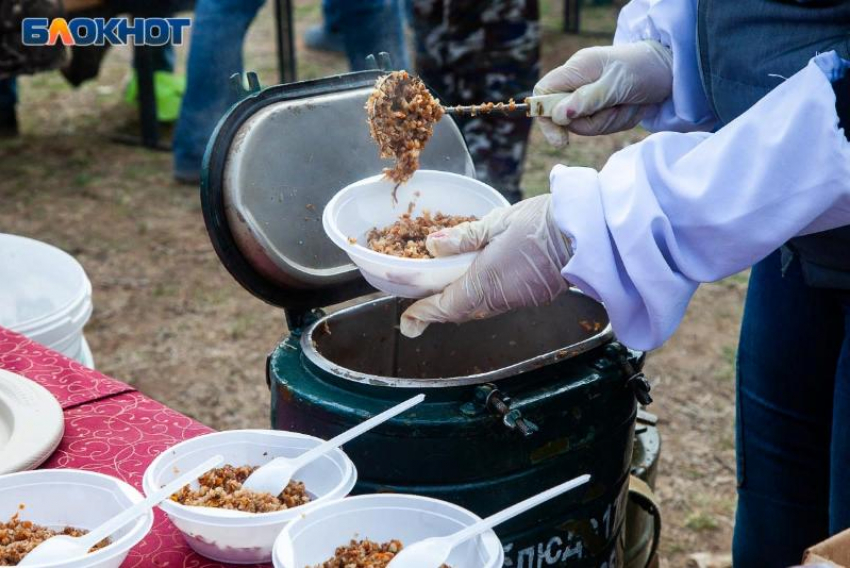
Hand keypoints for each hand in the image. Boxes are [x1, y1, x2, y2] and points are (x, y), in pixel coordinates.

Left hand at [400, 195, 571, 337]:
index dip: (423, 314)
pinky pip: (497, 302)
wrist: (588, 234)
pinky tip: (477, 280)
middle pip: (459, 310)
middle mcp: (499, 298)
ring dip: (459, 302)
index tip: (408, 321)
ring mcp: (517, 300)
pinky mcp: (531, 296)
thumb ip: (463, 236)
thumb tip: (433, 245)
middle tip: (420, 303)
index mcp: (485, 282)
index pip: (445, 306)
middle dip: (438, 308)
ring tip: (443, 289)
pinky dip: (480, 296)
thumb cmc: (544, 223)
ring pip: (478, 308)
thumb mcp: (497, 222)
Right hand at [534, 40, 672, 145]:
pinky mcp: (602, 108)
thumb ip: (587, 99)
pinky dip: (619, 121)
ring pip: (585, 126)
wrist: (671, 71)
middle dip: (592, 121)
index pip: (543, 93)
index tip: (560, 139)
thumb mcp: (616, 84)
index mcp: (576, 69)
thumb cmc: (643, 70)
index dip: (544, 117)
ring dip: (609, 121)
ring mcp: (590, 97)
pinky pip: (602, 126)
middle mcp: (578, 83)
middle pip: (566, 118)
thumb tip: (560, 115)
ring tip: (628, 104)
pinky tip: (632, 107)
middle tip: (616, 107)